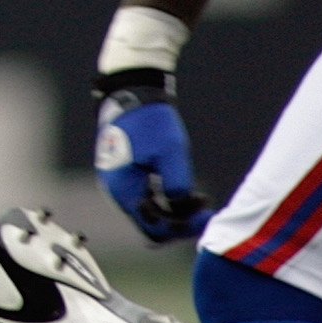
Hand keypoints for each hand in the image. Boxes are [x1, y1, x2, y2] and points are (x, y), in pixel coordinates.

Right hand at [94, 70, 213, 243]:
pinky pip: (145, 199)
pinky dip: (165, 200)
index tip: (204, 215)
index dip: (181, 228)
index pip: (152, 229)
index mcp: (123, 191)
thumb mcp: (170, 153)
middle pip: (150, 224)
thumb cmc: (150, 121)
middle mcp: (117, 193)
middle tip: (205, 209)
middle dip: (179, 221)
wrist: (132, 93)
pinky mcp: (125, 176)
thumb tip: (180, 210)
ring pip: (149, 212)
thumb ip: (176, 186)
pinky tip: (184, 191)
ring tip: (199, 199)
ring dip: (174, 211)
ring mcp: (119, 185)